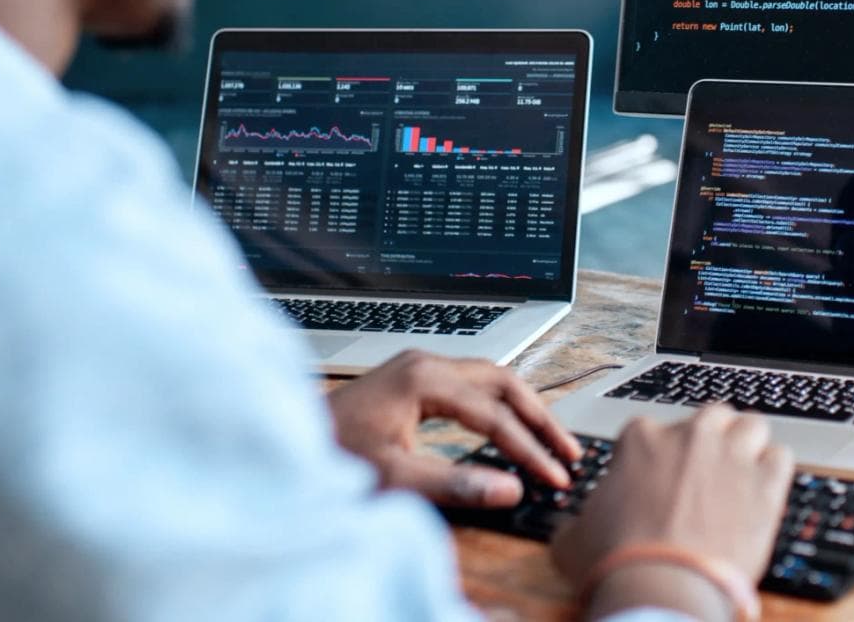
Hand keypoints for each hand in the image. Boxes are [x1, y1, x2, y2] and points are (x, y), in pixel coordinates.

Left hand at [326, 350, 580, 508]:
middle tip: (569, 452)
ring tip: (550, 441)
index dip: (530, 449)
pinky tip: (507, 427)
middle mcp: (424, 364)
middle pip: (503, 382)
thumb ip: (455, 484)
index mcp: (424, 379)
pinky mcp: (410, 380)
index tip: (555, 477)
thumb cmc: (329, 455)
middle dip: (540, 419)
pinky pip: (470, 385)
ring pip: (490, 379)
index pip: (495, 415)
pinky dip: (498, 406)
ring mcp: (416, 368)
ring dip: (523, 408)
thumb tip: (510, 489)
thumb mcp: (393, 476)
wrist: (284, 441)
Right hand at [551, 406, 793, 618]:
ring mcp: (731, 455)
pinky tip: (764, 491)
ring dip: (747, 445)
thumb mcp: (574, 538)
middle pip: (711, 417)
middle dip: (710, 439)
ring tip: (741, 474)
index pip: (656, 430)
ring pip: (752, 425)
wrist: (661, 587)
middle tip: (706, 472)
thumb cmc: (616, 562)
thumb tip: (573, 527)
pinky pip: (781, 457)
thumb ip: (577, 520)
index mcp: (641, 439)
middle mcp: (690, 436)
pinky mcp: (766, 483)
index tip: (661, 480)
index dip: (660, 456)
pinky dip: (774, 471)